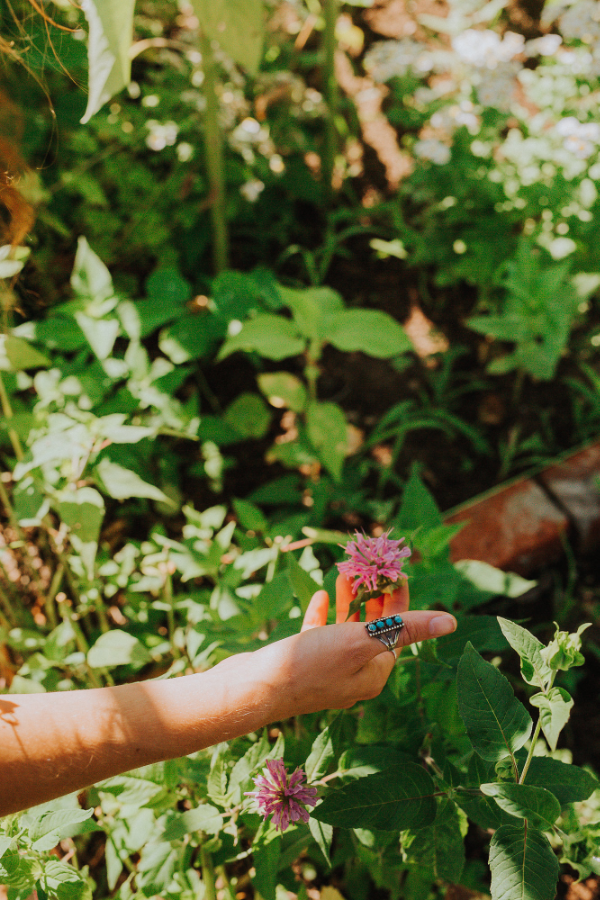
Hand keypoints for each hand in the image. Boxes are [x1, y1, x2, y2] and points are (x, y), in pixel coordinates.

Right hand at [247, 573, 456, 720]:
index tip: (395, 570)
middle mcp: (355, 675)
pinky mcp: (303, 664)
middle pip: (373, 629)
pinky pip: (320, 636)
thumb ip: (404, 629)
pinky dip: (323, 614)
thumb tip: (450, 622)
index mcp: (374, 673)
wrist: (253, 689)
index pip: (398, 630)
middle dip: (372, 597)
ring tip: (344, 575)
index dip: (399, 599)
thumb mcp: (360, 641)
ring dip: (348, 601)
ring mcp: (327, 671)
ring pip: (346, 630)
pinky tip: (321, 596)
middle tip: (368, 567)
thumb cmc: (308, 665)